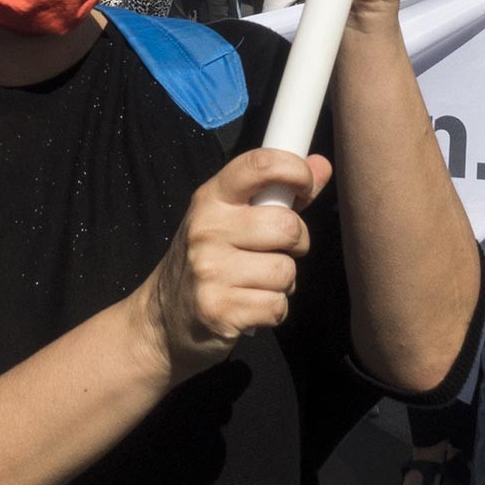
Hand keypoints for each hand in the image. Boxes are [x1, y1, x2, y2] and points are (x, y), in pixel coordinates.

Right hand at [133, 147, 329, 381]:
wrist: (162, 321)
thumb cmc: (206, 261)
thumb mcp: (229, 219)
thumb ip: (277, 193)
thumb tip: (321, 165)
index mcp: (210, 199)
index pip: (259, 164)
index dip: (295, 169)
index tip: (306, 184)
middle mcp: (207, 229)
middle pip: (287, 226)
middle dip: (296, 243)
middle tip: (276, 251)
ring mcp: (210, 271)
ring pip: (286, 271)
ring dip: (283, 283)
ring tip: (257, 282)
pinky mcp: (219, 310)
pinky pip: (277, 306)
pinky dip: (273, 310)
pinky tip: (250, 305)